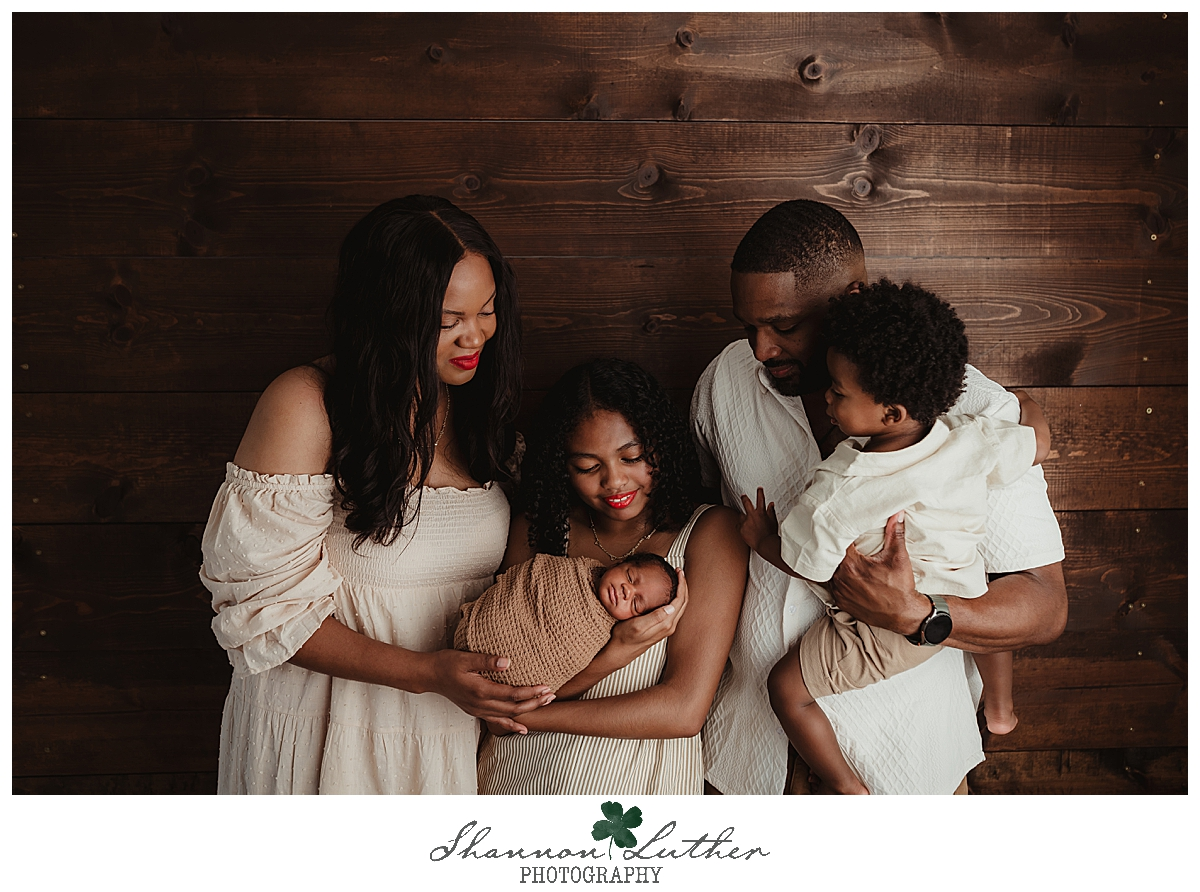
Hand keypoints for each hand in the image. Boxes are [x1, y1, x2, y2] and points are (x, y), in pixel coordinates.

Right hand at [425, 649, 554, 733]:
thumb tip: (508, 662)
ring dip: (527, 711)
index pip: (512, 694)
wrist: (429, 676)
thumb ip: (487, 660)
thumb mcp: (466, 657)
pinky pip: (497, 722)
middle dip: (535, 703)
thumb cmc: (446, 663)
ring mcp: (478, 710)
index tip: (546, 687)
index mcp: (480, 690)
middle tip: (552, 696)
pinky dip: (511, 726)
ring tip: (545, 704)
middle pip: (514, 708)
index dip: (530, 692)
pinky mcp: (476, 711)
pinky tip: (522, 729)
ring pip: (507, 716)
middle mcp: (480, 704)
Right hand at [605, 568, 689, 665]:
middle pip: (683, 602)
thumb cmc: (625, 637)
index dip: (681, 585)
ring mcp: (666, 627)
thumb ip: (656, 617)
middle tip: (679, 573)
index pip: (680, 600)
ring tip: (676, 580)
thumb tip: (671, 607)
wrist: (620, 650)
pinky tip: (669, 594)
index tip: (679, 573)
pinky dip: (674, 598)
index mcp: (665, 624)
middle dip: (683, 586)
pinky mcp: (661, 628)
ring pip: (679, 606)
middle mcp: (669, 626)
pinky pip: (673, 610)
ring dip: (680, 592)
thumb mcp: (638, 625)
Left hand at [738, 488, 778, 553]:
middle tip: (743, 495)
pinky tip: (746, 532)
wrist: (765, 544)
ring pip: (741, 516)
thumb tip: (771, 504)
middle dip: (744, 498)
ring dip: (743, 518)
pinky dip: (741, 527)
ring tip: (749, 525)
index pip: (761, 499)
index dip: (760, 492)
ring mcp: (746, 521)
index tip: (759, 488)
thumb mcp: (773, 521)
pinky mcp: (741, 528)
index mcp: (761, 512)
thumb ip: (771, 511)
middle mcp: (752, 515)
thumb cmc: (770, 534)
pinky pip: (738, 526)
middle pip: (746, 503)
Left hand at [828, 511, 927, 635]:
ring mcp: (839, 592)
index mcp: (852, 565)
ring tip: (836, 554)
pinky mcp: (840, 602)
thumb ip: (895, 532)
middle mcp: (841, 579)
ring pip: (827, 572)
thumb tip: (897, 513)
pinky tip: (840, 572)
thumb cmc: (900, 588)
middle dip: (832, 547)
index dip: (837, 533)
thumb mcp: (898, 557)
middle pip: (828, 557)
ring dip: (831, 564)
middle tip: (836, 538)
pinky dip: (833, 578)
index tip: (840, 527)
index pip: (836, 543)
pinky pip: (830, 586)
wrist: (903, 615)